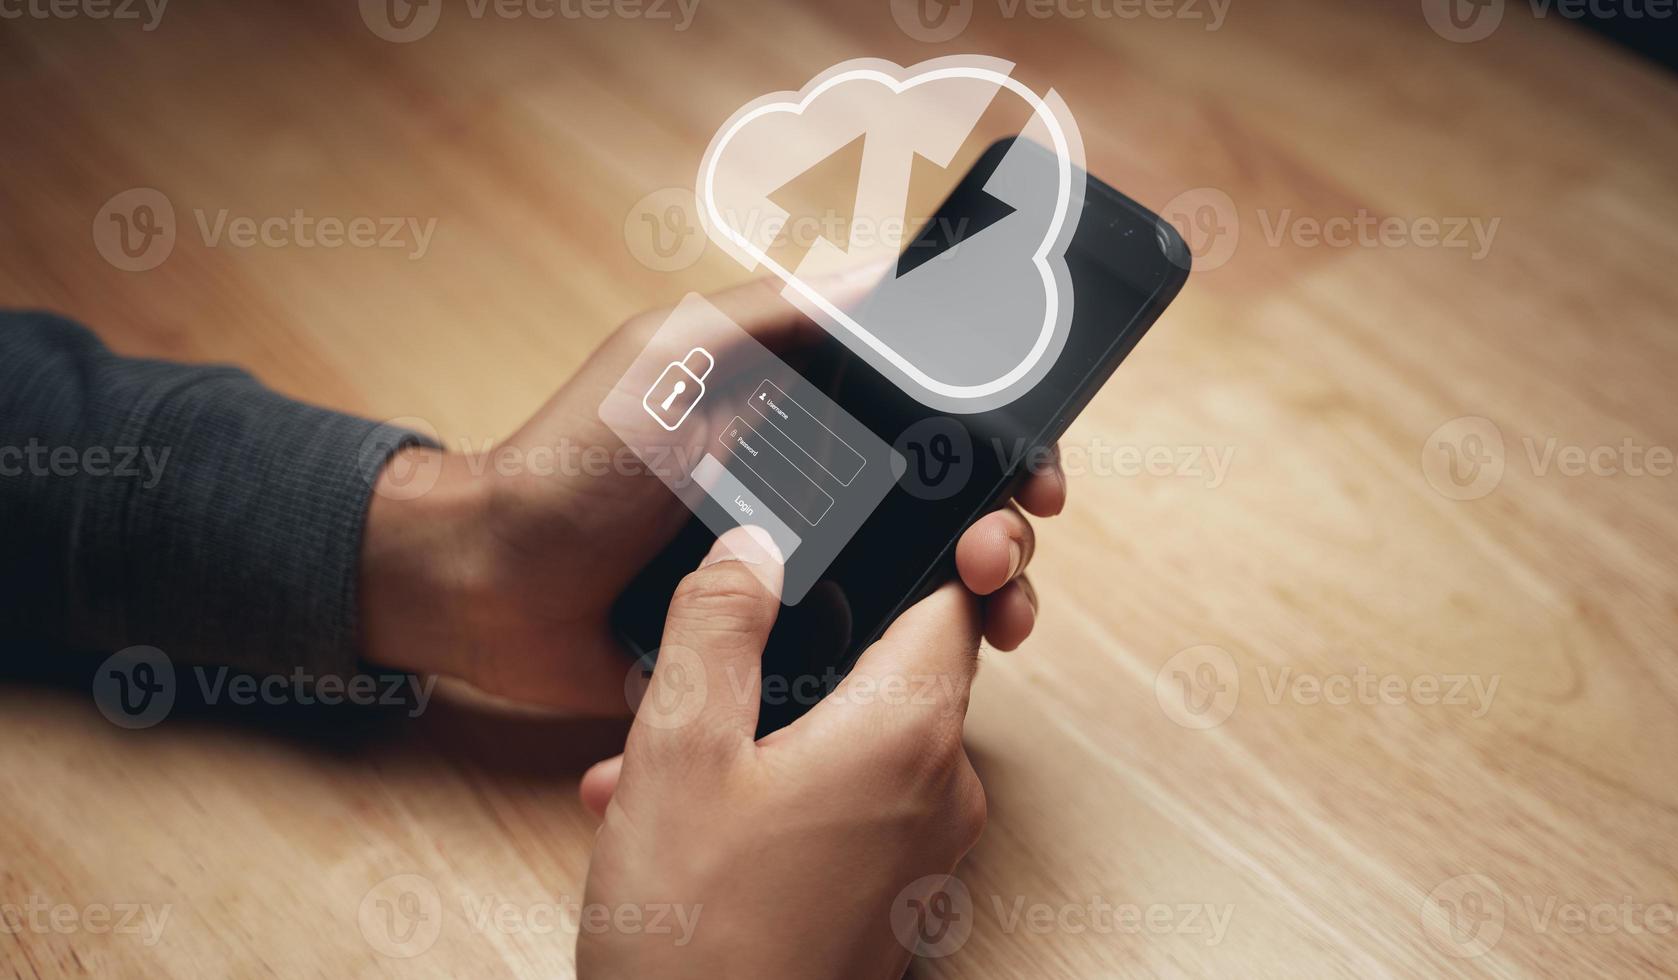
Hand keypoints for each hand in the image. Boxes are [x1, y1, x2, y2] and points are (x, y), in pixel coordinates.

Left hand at [358, 277, 1065, 711]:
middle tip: (1000, 551)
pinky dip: (912, 668)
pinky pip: (860, 661)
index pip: (935, 426)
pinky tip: (932, 676)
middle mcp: (817, 495)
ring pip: (925, 594)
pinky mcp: (776, 652)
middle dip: (1004, 531)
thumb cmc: (576, 461)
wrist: (494, 585)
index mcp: (806, 419)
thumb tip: (882, 271)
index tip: (1038, 470)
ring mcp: (802, 577)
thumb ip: (771, 315)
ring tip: (995, 617)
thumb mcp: (673, 357)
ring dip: (983, 603)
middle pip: (950, 513)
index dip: (1001, 444)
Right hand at [572, 527, 986, 978]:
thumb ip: (719, 628)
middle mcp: (941, 790)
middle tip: (703, 672)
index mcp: (907, 734)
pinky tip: (685, 821)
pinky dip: (777, 795)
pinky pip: (847, 809)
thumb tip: (755, 548)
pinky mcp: (896, 900)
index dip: (921, 547)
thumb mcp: (678, 751)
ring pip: (852, 742)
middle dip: (792, 661)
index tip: (875, 527)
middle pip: (892, 667)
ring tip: (653, 766)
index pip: (953, 598)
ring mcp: (924, 853)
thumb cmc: (696, 939)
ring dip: (762, 735)